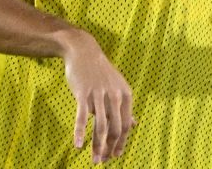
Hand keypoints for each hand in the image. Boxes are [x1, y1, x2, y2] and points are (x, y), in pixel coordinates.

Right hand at [62, 31, 135, 163]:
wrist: (84, 52)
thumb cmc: (101, 73)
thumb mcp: (118, 87)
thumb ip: (125, 108)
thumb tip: (134, 124)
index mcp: (125, 96)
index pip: (125, 126)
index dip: (121, 143)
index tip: (116, 156)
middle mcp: (115, 96)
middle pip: (115, 129)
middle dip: (110, 148)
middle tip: (103, 162)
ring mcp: (99, 95)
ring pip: (100, 126)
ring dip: (97, 146)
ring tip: (94, 160)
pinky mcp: (83, 94)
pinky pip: (82, 117)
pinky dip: (80, 132)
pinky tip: (78, 145)